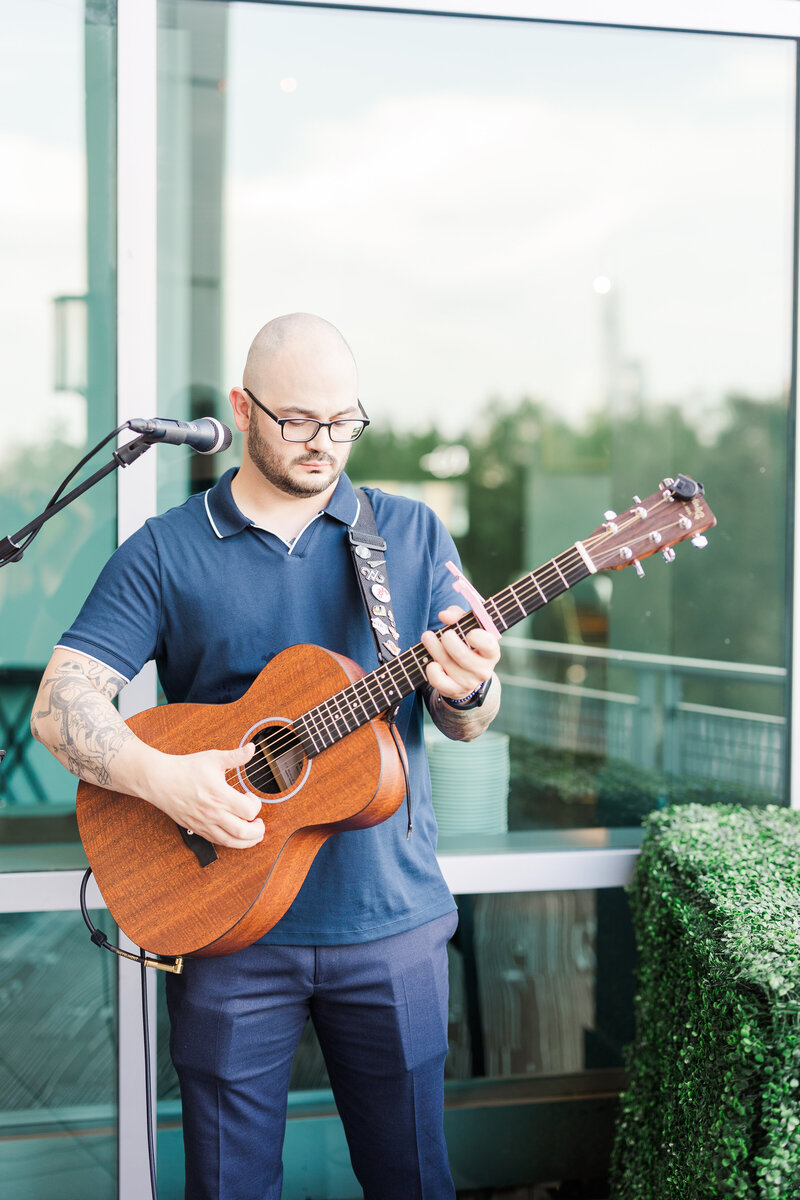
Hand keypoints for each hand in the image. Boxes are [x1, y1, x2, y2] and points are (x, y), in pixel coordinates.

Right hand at [147, 742, 265, 849]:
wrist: (160, 780)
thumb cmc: (185, 769)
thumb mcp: (213, 758)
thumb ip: (235, 756)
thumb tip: (251, 749)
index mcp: (219, 795)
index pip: (248, 810)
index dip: (256, 805)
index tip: (251, 797)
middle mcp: (213, 813)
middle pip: (243, 832)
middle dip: (258, 831)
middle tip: (261, 823)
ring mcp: (204, 824)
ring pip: (230, 842)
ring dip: (247, 842)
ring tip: (254, 835)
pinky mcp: (197, 829)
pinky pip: (217, 842)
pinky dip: (230, 842)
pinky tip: (235, 835)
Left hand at [420, 604, 500, 701]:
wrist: (465, 675)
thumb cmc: (466, 643)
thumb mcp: (466, 625)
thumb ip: (457, 614)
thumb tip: (444, 616)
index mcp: (491, 652)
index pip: (489, 645)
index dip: (478, 638)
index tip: (469, 633)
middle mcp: (483, 670)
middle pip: (461, 655)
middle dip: (447, 640)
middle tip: (444, 633)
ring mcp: (469, 682)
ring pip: (446, 664)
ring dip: (433, 648)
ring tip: (428, 637)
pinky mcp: (454, 690)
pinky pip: (438, 680)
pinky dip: (431, 669)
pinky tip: (431, 662)